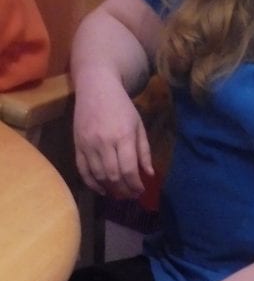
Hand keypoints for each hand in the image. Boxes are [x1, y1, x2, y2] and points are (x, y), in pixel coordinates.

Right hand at [73, 75, 152, 199]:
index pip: (129, 169)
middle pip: (113, 176)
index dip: (135, 185)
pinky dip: (91, 183)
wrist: (96, 85)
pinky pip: (82, 169)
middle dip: (124, 190)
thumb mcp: (138, 125)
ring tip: (119, 193)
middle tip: (131, 195)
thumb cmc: (121, 105)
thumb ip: (144, 151)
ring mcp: (88, 143)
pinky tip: (102, 190)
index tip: (140, 190)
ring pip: (98, 175)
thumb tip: (149, 174)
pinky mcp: (77, 144)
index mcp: (123, 136)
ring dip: (109, 189)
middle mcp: (104, 142)